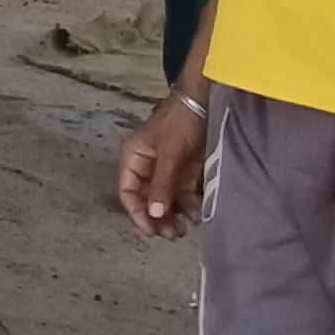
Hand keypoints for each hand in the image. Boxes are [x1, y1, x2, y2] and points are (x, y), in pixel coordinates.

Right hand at [114, 97, 206, 238]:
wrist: (206, 100)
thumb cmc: (180, 121)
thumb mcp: (170, 152)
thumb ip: (161, 184)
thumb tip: (153, 214)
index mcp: (134, 159)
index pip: (128, 193)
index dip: (137, 213)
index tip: (151, 230)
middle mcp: (148, 167)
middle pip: (147, 201)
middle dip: (158, 218)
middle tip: (173, 234)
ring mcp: (168, 170)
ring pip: (166, 201)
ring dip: (174, 216)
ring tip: (186, 229)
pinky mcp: (186, 171)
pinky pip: (184, 195)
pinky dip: (189, 207)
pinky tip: (197, 216)